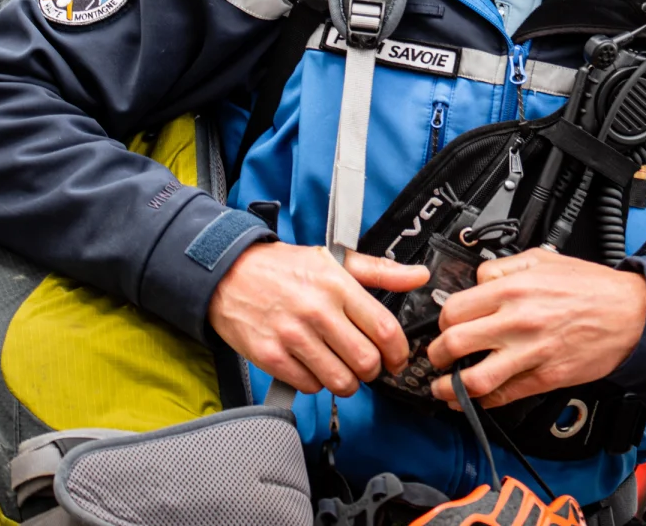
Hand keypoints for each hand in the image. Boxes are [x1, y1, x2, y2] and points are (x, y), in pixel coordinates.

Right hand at [209, 242, 429, 396]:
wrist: (227, 274)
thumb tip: (419, 275)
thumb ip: (380, 271)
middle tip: (366, 365)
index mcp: (337, 285)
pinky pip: (310, 386)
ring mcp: (292, 335)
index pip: (385, 330)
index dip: (399, 353)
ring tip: (341, 369)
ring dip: (347, 381)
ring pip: (341, 381)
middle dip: (373, 370)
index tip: (397, 359)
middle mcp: (317, 310)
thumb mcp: (333, 259)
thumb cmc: (283, 268)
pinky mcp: (270, 355)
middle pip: (367, 362)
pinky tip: (312, 365)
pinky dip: (316, 382)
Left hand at [426, 248, 645, 409]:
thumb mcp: (543, 259)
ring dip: (449, 388)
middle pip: (454, 343)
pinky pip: (506, 395)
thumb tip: (477, 279)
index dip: (442, 320)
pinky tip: (474, 400)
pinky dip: (484, 402)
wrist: (632, 314)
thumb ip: (504, 267)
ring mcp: (531, 353)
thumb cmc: (592, 288)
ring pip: (475, 379)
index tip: (443, 326)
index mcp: (513, 289)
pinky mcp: (546, 377)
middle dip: (435, 355)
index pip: (454, 309)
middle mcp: (518, 321)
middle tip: (434, 358)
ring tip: (442, 388)